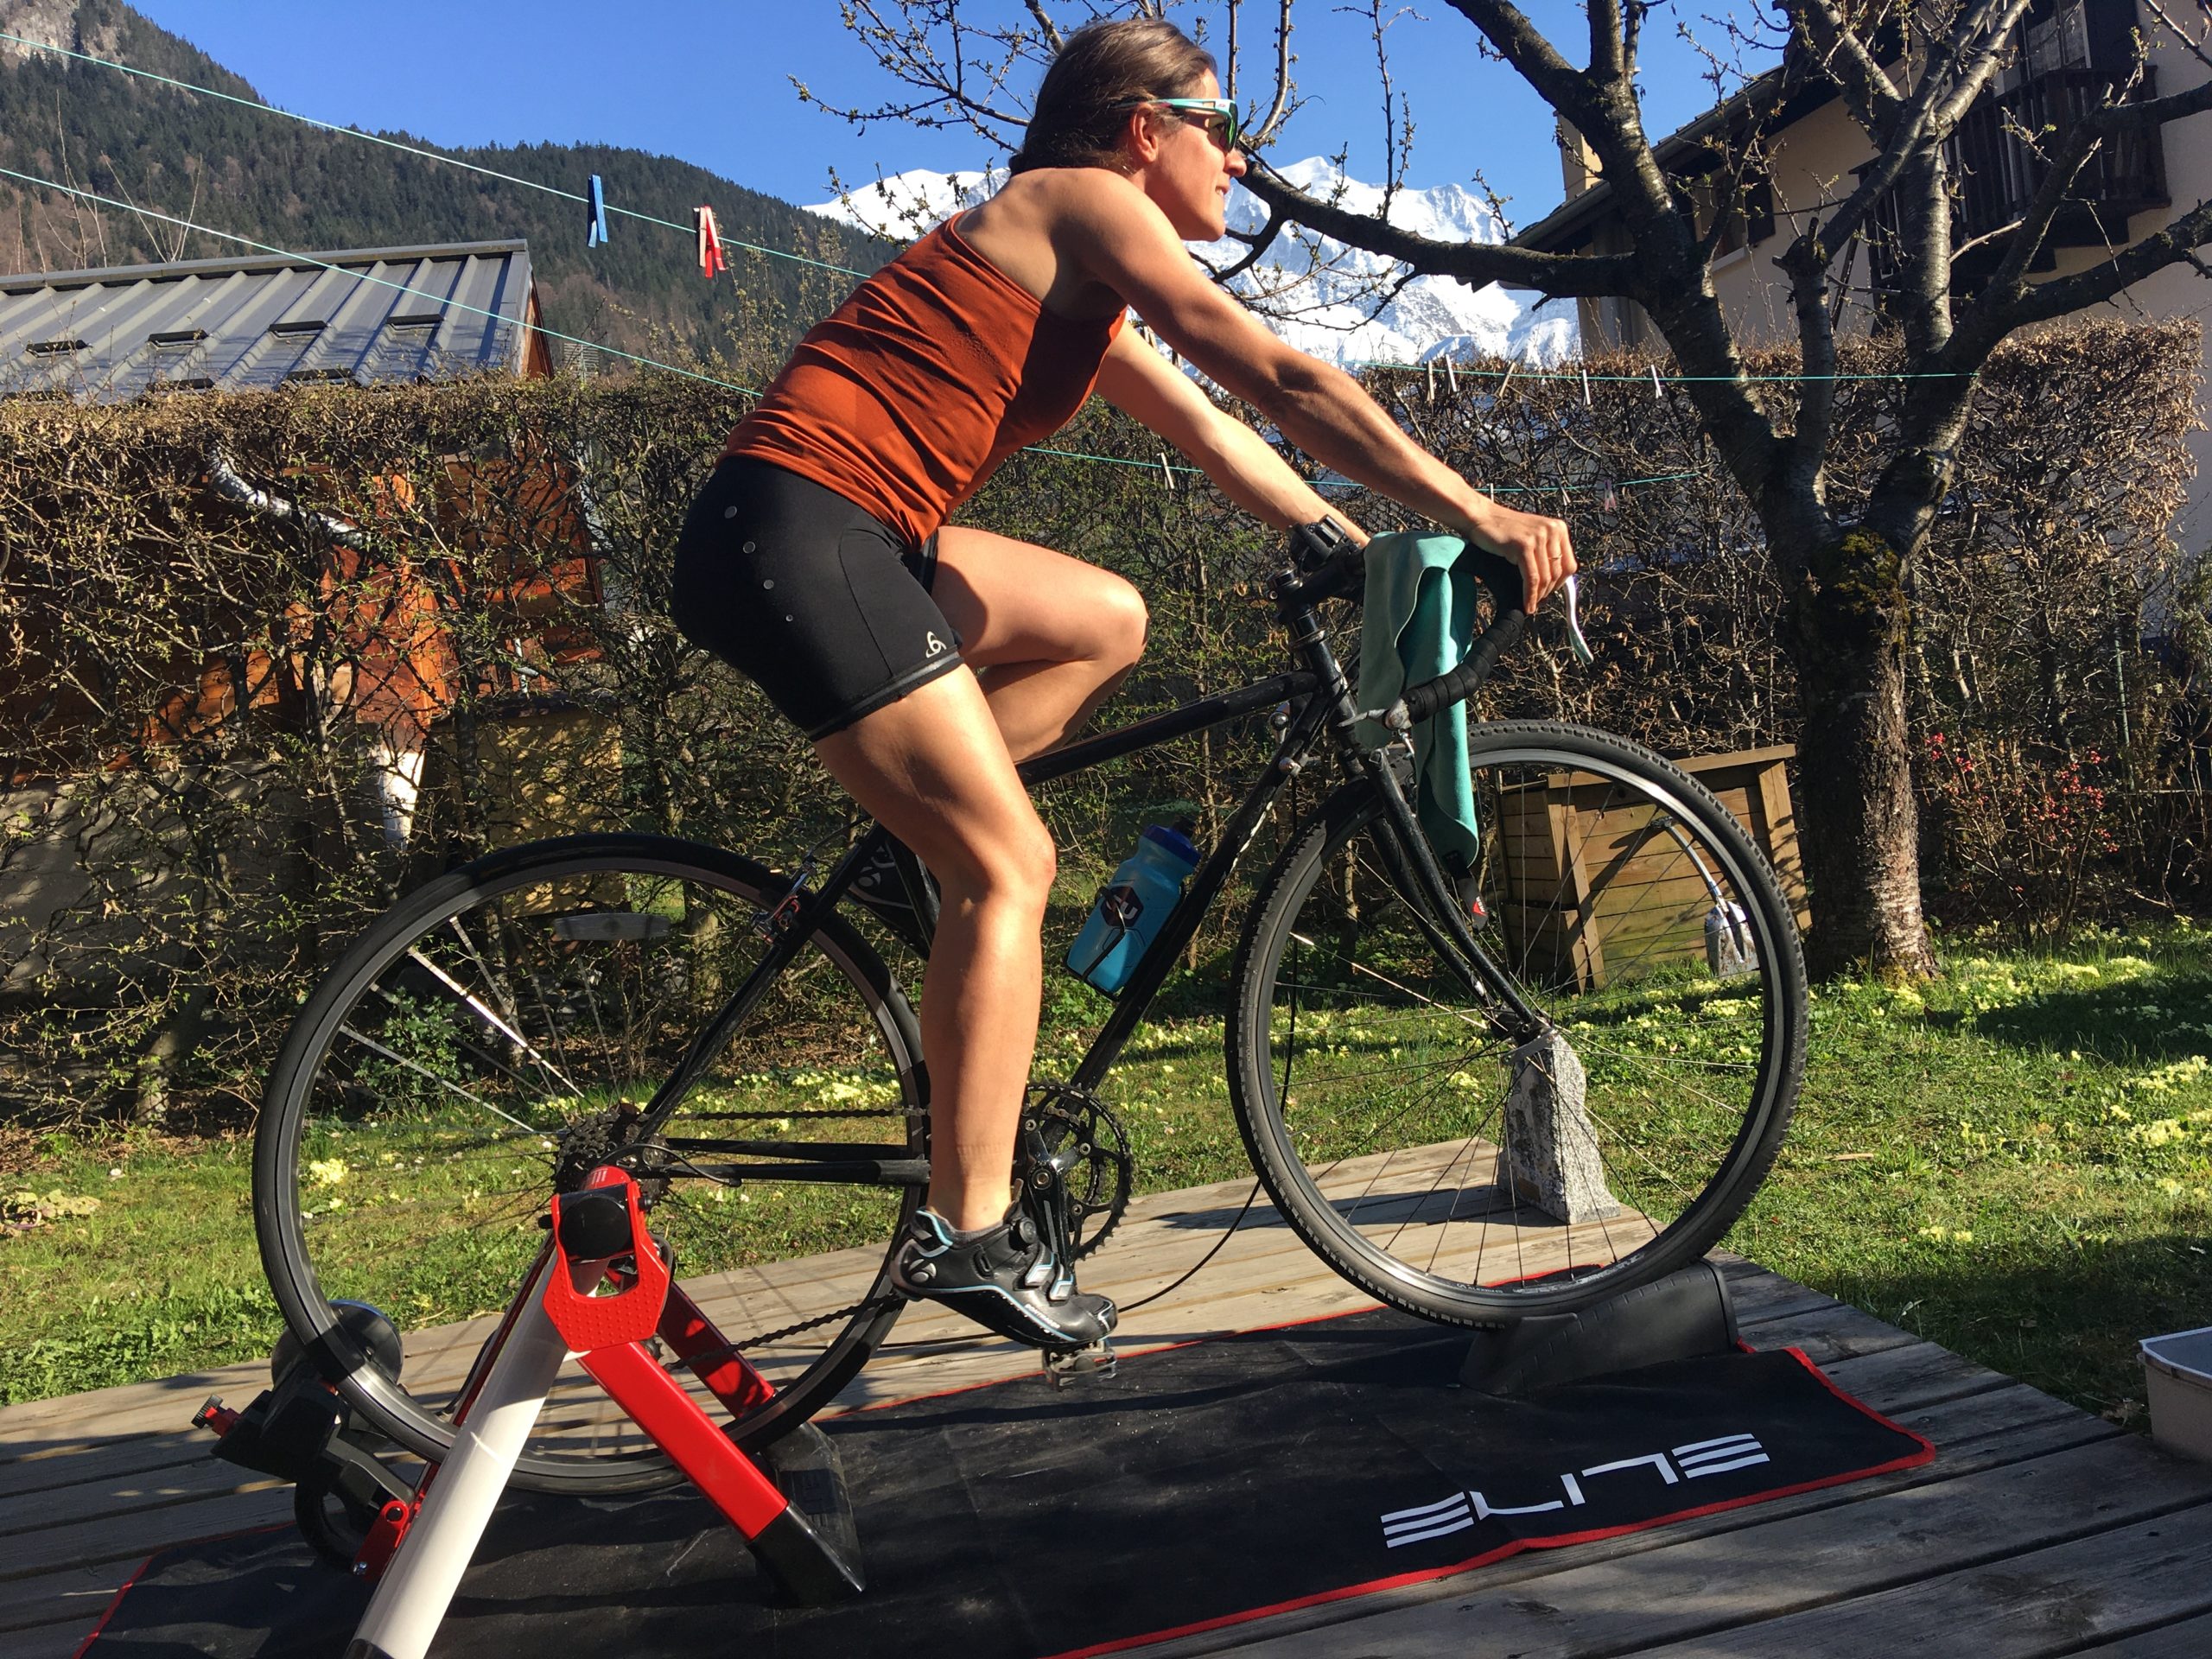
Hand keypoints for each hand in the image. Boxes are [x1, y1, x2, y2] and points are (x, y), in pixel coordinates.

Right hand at [1461, 500, 1575, 608]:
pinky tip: (1526, 604)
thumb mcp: (1531, 538)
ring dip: (1538, 597)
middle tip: (1537, 602)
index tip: (1549, 593)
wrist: (1480, 517)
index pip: (1569, 565)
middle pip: (1557, 573)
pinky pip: (1531, 578)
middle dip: (1547, 592)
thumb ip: (1544, 553)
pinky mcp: (1524, 545)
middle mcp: (1552, 530)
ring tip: (1530, 605)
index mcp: (1558, 528)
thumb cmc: (1501, 529)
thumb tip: (1552, 583)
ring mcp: (1539, 537)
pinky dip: (1529, 595)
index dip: (1560, 584)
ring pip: (1545, 578)